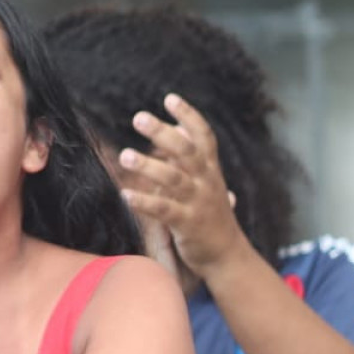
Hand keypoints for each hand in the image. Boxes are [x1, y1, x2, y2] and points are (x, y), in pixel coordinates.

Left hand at [118, 95, 250, 280]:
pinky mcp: (188, 225)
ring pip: (173, 179)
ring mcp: (198, 203)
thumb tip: (172, 133)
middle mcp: (207, 182)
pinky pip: (165, 211)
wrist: (228, 254)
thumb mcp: (206, 183)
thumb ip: (189, 159)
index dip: (189, 116)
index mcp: (211, 169)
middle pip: (186, 151)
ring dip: (148, 167)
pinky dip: (145, 202)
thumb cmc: (211, 215)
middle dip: (162, 133)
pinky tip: (126, 195)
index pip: (204, 136)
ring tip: (125, 156)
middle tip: (138, 117)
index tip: (169, 99)